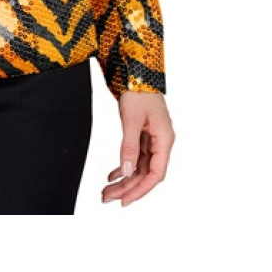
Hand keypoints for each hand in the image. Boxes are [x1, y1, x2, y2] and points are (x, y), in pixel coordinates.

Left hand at [101, 90, 173, 205]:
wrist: (136, 71)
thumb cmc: (139, 91)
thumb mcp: (131, 119)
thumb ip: (129, 146)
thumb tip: (127, 171)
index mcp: (164, 139)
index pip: (156, 174)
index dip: (141, 190)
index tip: (125, 200)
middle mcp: (161, 141)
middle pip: (146, 173)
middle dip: (128, 188)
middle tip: (108, 197)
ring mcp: (153, 138)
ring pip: (140, 167)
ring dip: (125, 179)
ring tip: (107, 190)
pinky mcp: (144, 134)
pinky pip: (136, 157)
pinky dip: (124, 166)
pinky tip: (112, 175)